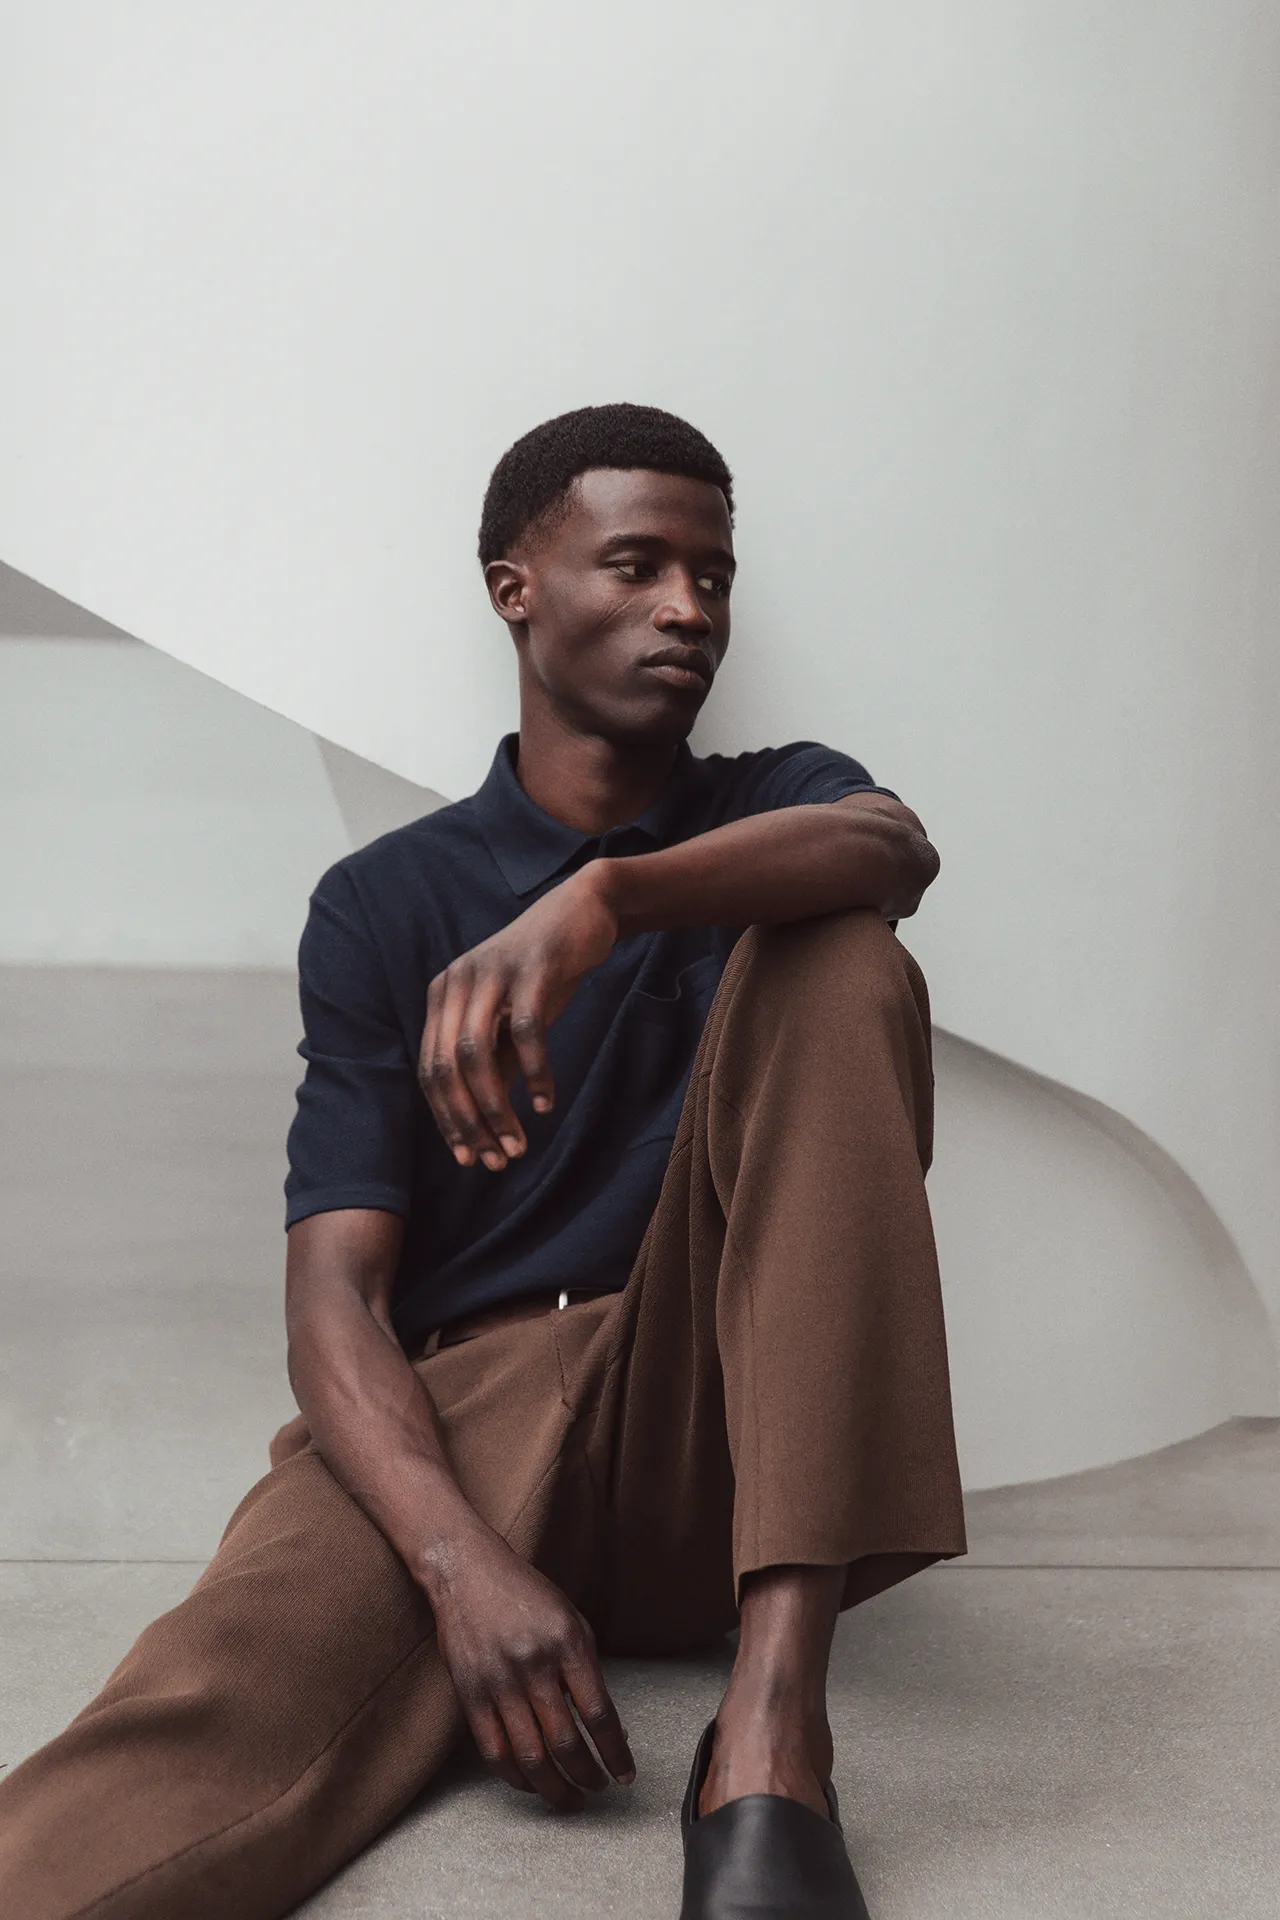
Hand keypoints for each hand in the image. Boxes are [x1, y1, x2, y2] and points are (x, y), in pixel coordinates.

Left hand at [419, 863, 618, 1169]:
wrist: (583, 910)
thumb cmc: (544, 971)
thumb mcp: (511, 1020)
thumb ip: (495, 1063)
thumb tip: (485, 1124)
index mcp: (443, 996)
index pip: (431, 1070)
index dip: (447, 1119)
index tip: (470, 1157)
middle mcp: (457, 983)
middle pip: (447, 1067)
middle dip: (469, 1122)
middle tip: (496, 1160)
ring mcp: (491, 973)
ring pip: (478, 1055)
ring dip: (497, 1108)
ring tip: (518, 1145)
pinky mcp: (531, 968)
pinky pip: (526, 1031)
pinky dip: (535, 1073)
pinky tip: (546, 1103)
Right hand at [426, 1517, 634, 1809]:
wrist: (467, 1570)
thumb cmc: (526, 1595)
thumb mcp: (570, 1619)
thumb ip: (588, 1670)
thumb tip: (608, 1727)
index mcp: (567, 1642)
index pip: (598, 1713)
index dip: (615, 1752)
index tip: (625, 1775)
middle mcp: (533, 1663)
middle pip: (566, 1742)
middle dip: (588, 1776)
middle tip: (599, 1789)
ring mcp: (498, 1681)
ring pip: (530, 1756)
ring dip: (555, 1788)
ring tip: (571, 1798)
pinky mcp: (469, 1694)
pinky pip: (494, 1751)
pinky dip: (516, 1777)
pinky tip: (533, 1783)